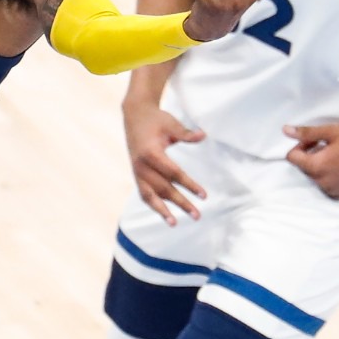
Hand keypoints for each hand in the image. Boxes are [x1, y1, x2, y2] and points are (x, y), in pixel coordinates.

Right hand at [123, 100, 206, 224]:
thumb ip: (186, 133)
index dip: (189, 185)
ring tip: (175, 223)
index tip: (204, 195)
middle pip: (163, 188)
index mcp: (151, 152)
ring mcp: (136, 171)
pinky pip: (144, 193)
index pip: (173, 173)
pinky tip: (165, 215)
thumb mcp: (171, 123)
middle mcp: (141, 165)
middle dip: (181, 203)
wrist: (135, 115)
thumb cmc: (156, 119)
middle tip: (197, 215)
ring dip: (162, 210)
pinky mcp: (136, 174)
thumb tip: (203, 135)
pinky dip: (153, 204)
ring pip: (150, 195)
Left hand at [284, 122, 338, 198]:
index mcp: (317, 167)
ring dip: (320, 166)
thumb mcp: (332, 131)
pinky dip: (330, 176)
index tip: (314, 139)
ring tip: (337, 155)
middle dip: (310, 155)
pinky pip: (327, 186)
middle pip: (303, 168)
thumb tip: (285, 130)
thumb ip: (307, 133)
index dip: (300, 145)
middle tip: (327, 144)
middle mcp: (323, 183)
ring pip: (315, 178)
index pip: (292, 157)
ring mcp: (334, 191)